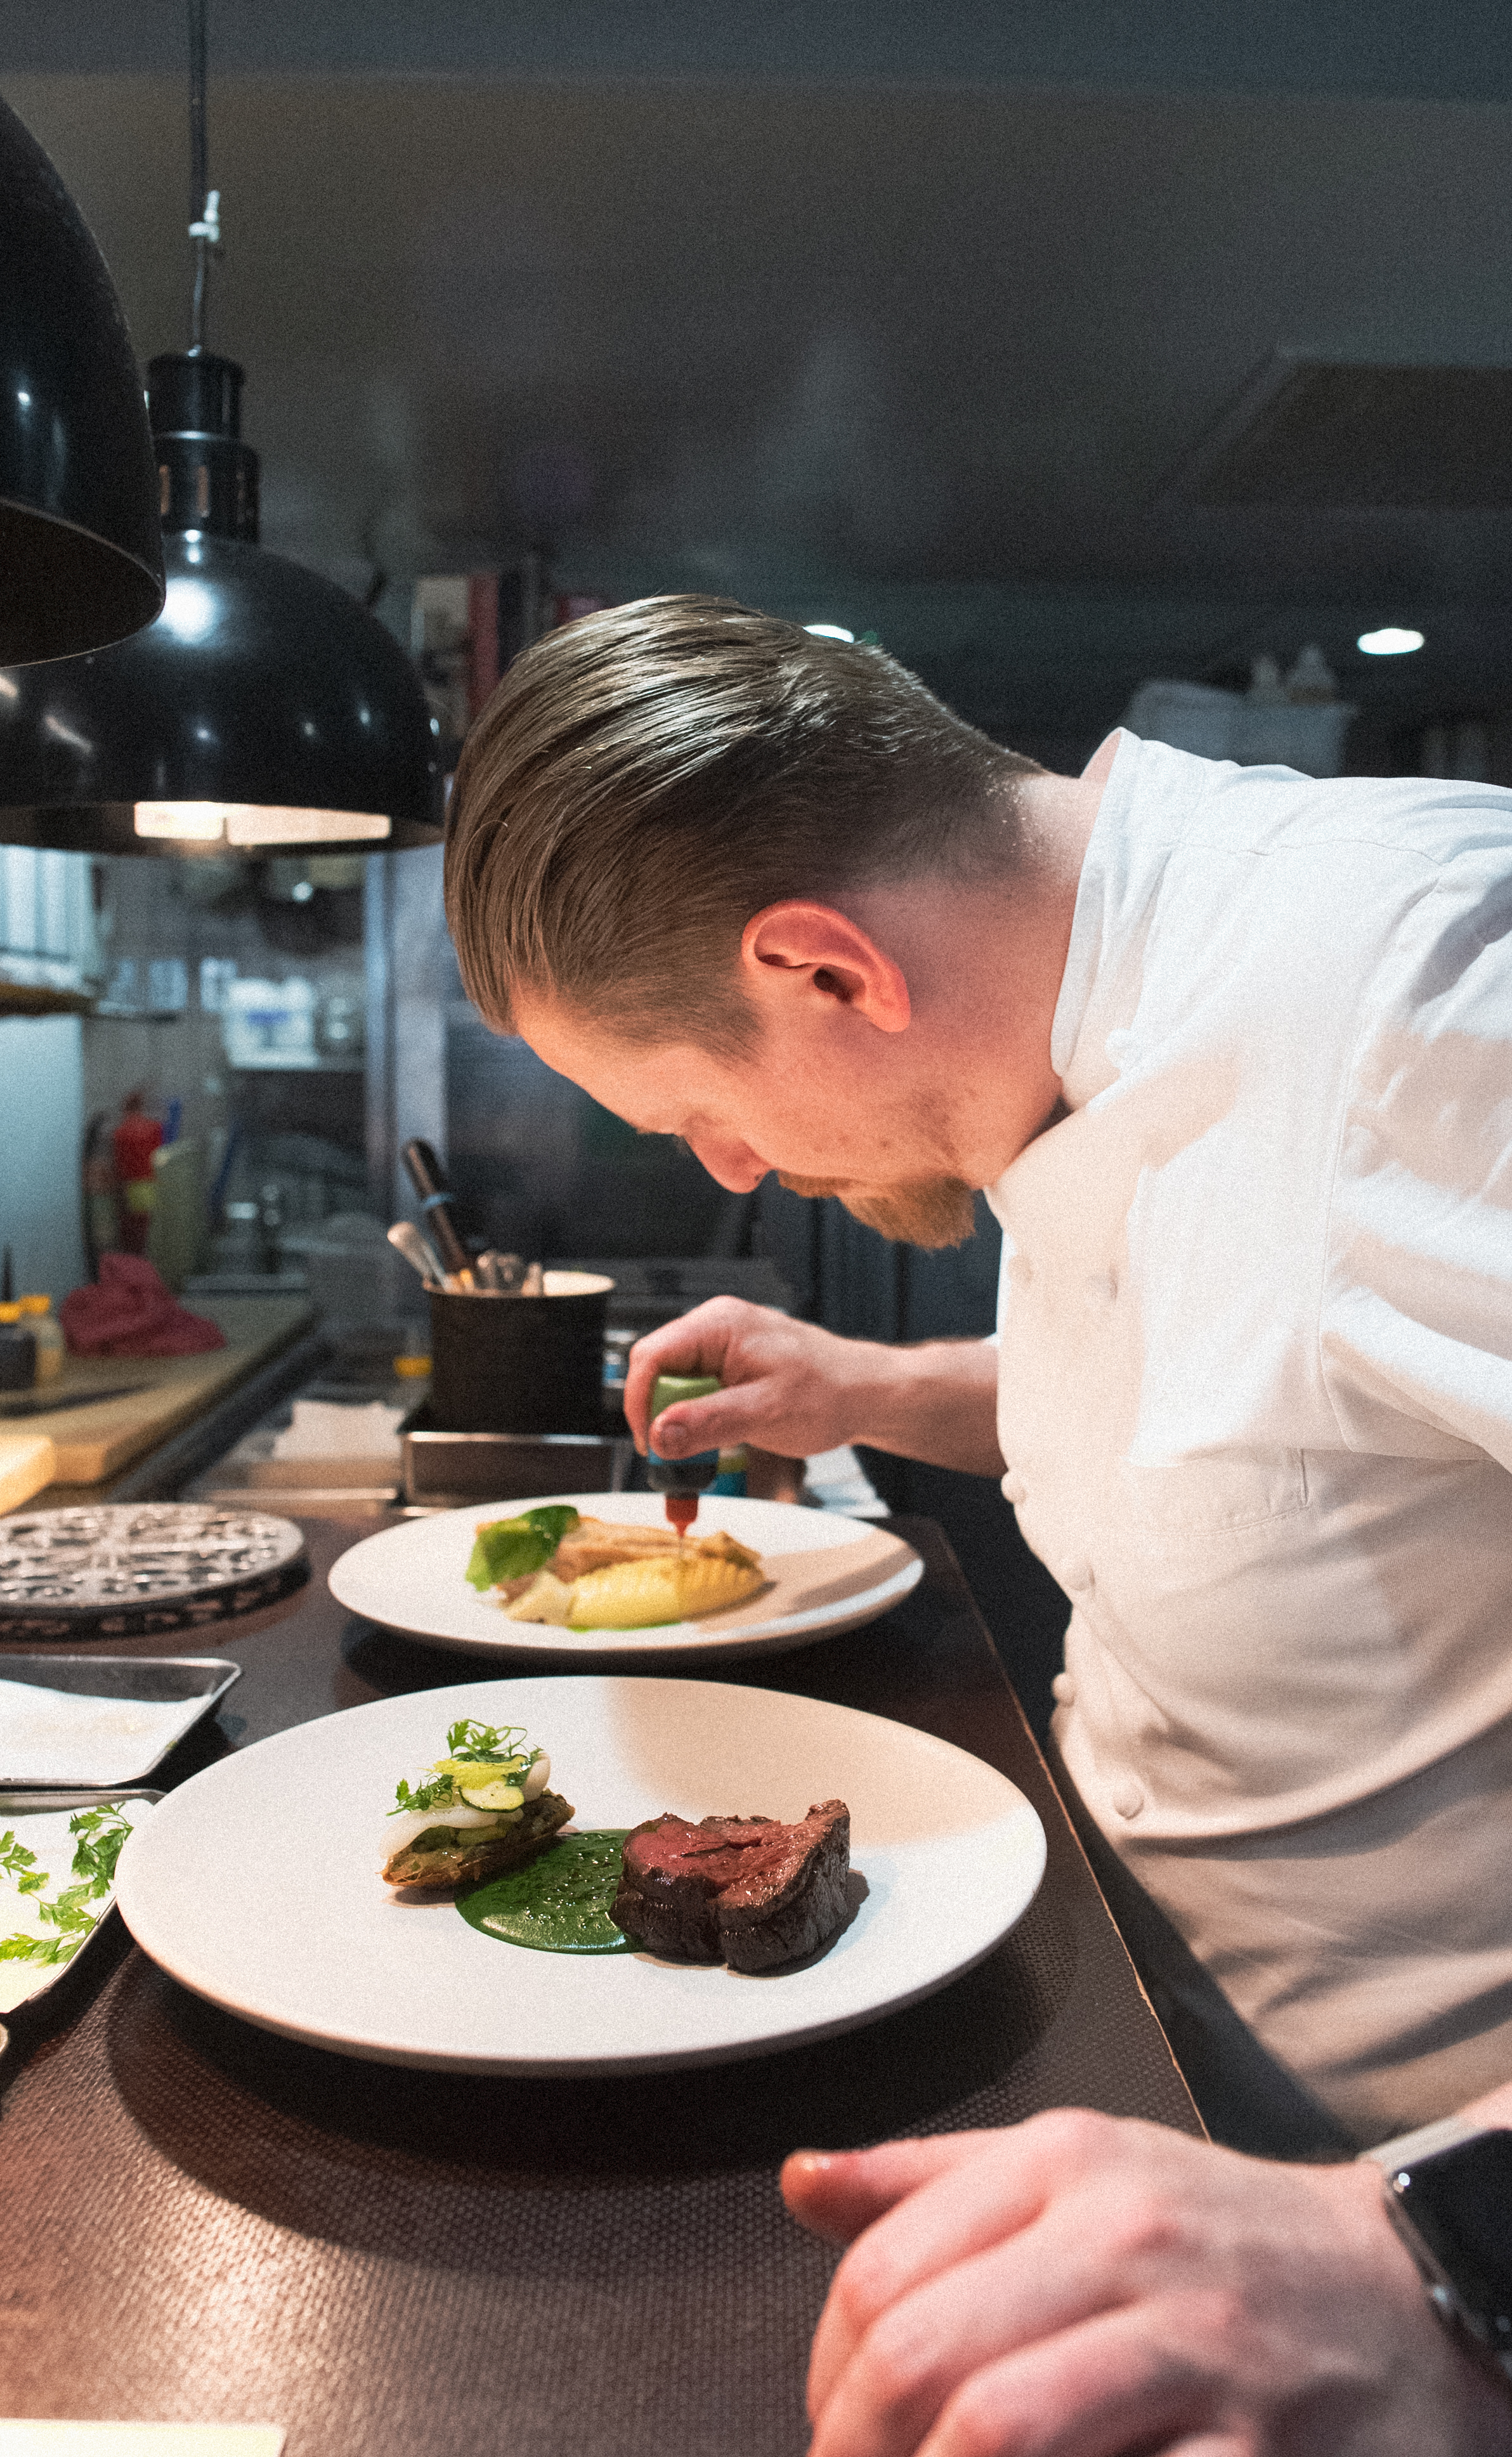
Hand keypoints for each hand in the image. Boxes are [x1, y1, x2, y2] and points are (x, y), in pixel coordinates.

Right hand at [622, 1298, 886, 1458]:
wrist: (864, 1393)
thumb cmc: (828, 1394)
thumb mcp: (766, 1413)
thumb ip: (709, 1422)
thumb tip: (659, 1434)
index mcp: (719, 1325)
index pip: (650, 1356)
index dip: (639, 1401)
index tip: (650, 1442)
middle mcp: (714, 1326)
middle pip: (657, 1368)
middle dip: (661, 1412)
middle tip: (681, 1451)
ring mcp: (721, 1344)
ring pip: (673, 1381)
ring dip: (681, 1416)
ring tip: (711, 1442)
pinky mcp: (729, 1364)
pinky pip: (694, 1387)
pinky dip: (697, 1415)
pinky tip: (721, 1431)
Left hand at [781, 2112, 1511, 2456]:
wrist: (1406, 2292)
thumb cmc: (1220, 2240)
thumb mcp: (1081, 2171)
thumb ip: (932, 2181)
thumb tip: (802, 2184)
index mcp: (1066, 2165)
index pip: (880, 2272)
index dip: (826, 2375)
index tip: (830, 2427)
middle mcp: (1124, 2238)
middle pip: (920, 2358)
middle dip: (855, 2453)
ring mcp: (1194, 2346)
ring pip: (997, 2432)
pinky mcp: (1252, 2449)